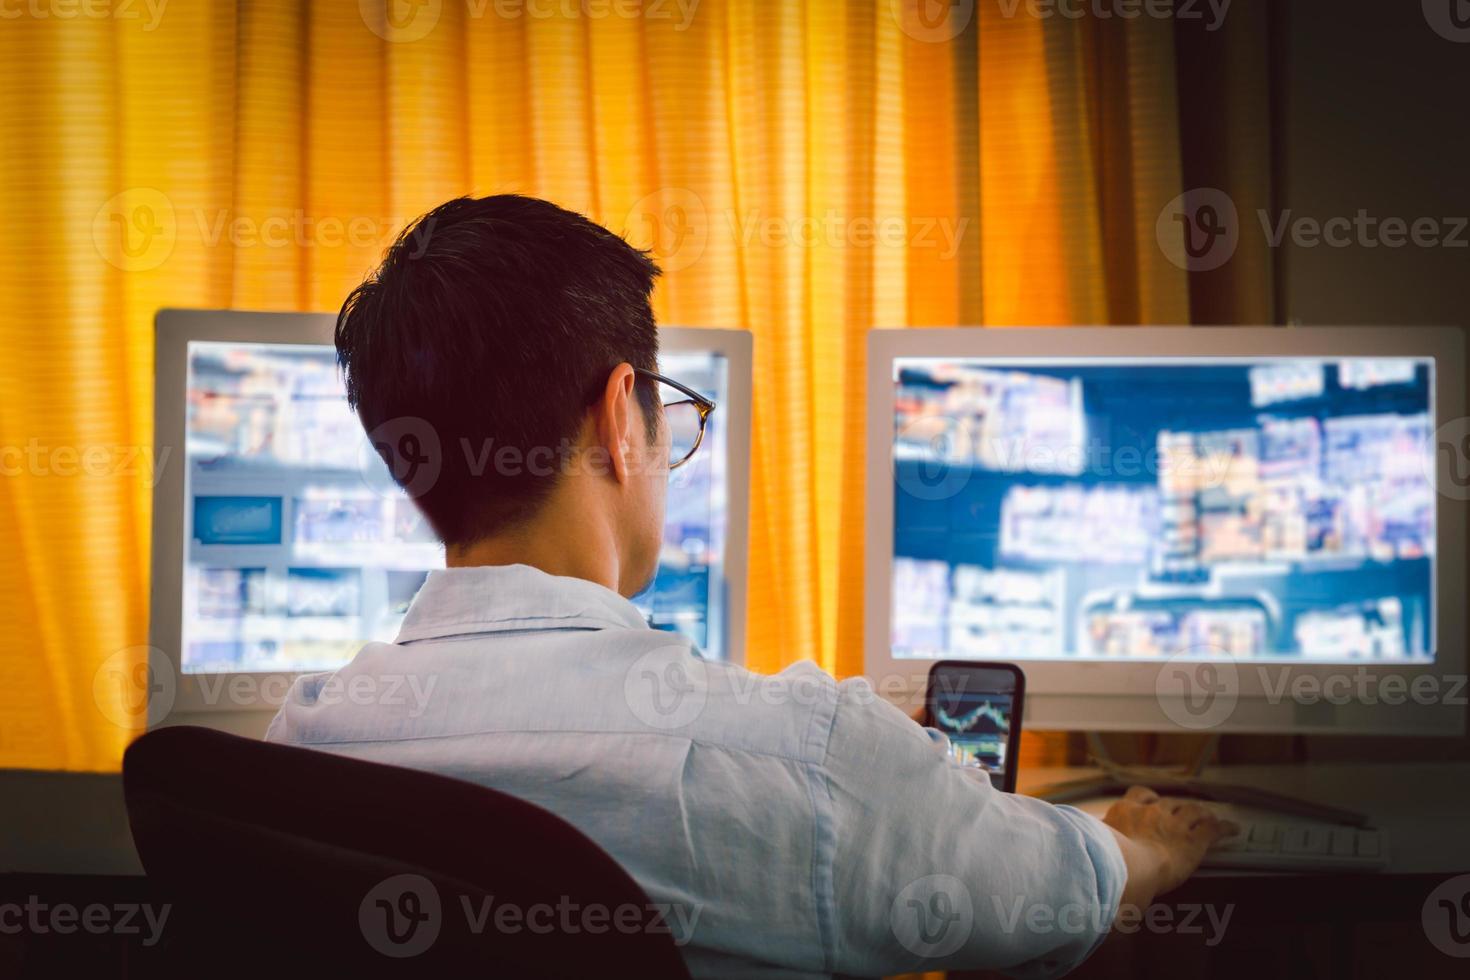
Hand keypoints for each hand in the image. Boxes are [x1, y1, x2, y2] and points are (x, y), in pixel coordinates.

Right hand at [1102, 785, 1237, 905]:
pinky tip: (1232, 828)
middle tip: (1183, 812)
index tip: (1151, 802)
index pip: (1139, 795)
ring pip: (1192, 810)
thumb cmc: (1105, 860)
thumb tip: (1073, 836)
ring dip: (1201, 813)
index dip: (1149, 798)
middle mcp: (1151, 812)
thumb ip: (1090, 837)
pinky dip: (1223, 827)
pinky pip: (1213, 829)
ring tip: (1208, 815)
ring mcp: (1174, 824)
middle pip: (1169, 802)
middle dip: (1177, 806)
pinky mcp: (1193, 840)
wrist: (1128, 868)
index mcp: (1126, 811)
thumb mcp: (1091, 842)